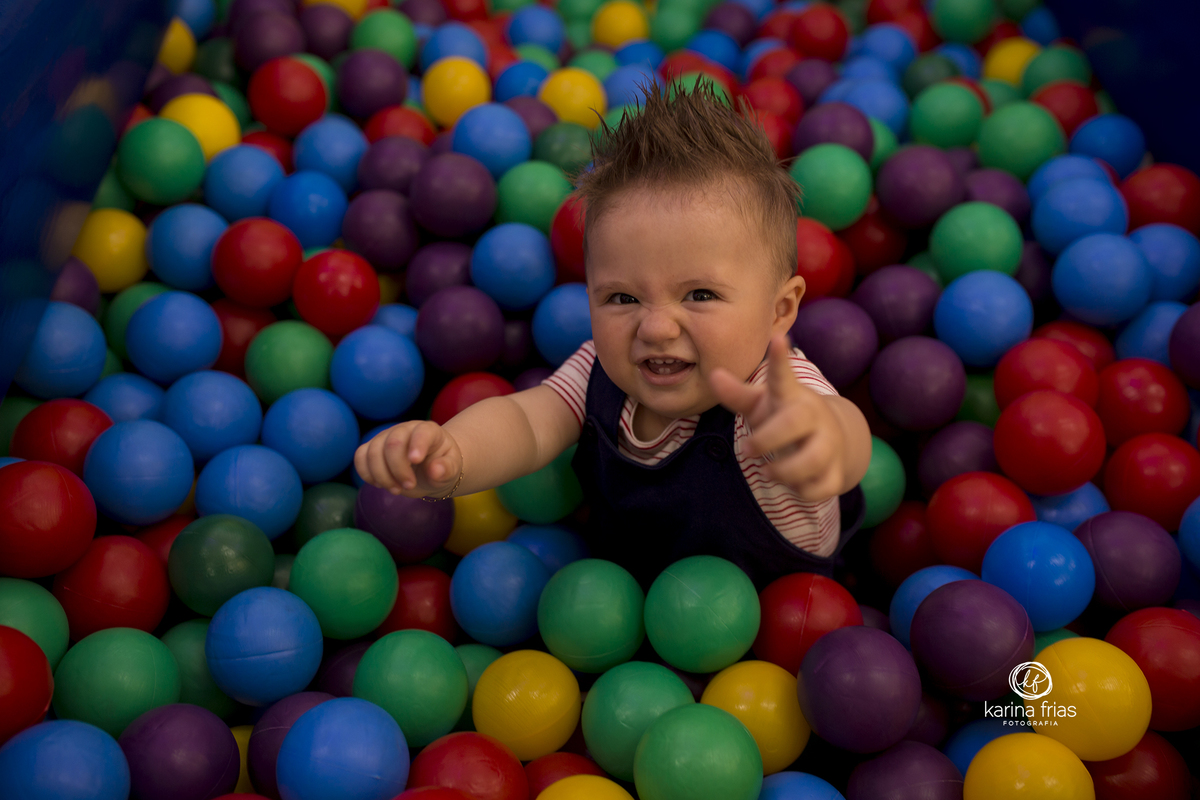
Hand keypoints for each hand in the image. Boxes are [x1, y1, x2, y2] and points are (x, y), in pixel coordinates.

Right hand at [354, 420, 462, 498]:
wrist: (430, 469)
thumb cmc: (442, 466)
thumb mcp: (452, 470)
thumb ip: (447, 469)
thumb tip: (435, 471)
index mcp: (428, 430)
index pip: (421, 432)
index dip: (417, 445)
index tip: (416, 461)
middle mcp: (405, 430)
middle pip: (392, 443)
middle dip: (398, 469)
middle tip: (409, 486)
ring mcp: (386, 437)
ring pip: (372, 451)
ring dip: (381, 475)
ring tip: (396, 490)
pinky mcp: (373, 449)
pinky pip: (360, 457)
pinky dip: (366, 473)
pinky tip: (379, 484)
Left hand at [709, 334, 846, 500]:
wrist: (833, 440)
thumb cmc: (786, 418)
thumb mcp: (761, 404)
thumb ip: (737, 394)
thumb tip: (713, 375)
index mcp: (791, 396)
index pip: (783, 376)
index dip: (779, 359)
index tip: (777, 337)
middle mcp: (813, 417)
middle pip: (794, 423)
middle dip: (767, 439)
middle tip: (746, 449)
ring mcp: (828, 444)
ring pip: (812, 459)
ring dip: (784, 470)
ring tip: (768, 471)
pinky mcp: (834, 471)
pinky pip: (822, 487)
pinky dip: (803, 491)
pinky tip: (793, 485)